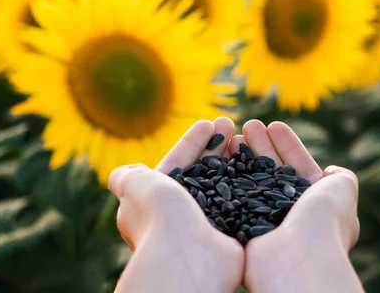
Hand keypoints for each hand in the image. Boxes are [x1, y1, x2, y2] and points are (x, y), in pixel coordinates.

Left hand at [109, 117, 243, 292]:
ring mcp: (207, 224)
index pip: (176, 165)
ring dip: (233, 158)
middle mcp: (181, 215)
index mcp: (156, 203)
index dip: (191, 143)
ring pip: (223, 184)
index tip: (208, 122)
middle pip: (202, 172)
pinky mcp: (231, 232)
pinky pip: (241, 199)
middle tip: (230, 123)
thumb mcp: (133, 186)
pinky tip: (256, 161)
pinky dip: (248, 180)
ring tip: (246, 135)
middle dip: (215, 146)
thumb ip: (127, 176)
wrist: (188, 257)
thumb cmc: (159, 216)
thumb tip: (123, 173)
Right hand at [238, 120, 362, 292]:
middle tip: (248, 125)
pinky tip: (222, 155)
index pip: (299, 167)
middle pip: (273, 171)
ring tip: (233, 134)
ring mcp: (266, 222)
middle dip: (262, 146)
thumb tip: (331, 171)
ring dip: (244, 156)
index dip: (288, 145)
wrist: (298, 258)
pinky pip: (236, 196)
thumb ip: (340, 177)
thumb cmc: (323, 221)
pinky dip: (230, 175)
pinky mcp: (244, 229)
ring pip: (253, 181)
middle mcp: (290, 214)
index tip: (273, 125)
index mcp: (314, 205)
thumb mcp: (344, 190)